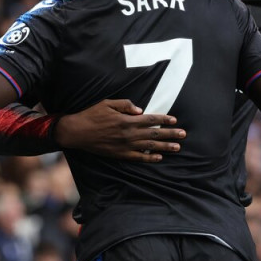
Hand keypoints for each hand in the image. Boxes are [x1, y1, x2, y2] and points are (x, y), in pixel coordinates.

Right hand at [55, 99, 185, 161]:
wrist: (77, 132)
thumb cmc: (92, 115)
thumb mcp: (108, 103)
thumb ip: (125, 105)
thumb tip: (140, 109)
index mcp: (127, 120)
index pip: (151, 119)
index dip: (164, 120)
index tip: (175, 120)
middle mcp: (129, 133)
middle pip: (154, 134)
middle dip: (170, 134)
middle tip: (183, 135)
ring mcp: (125, 146)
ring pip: (150, 147)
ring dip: (165, 147)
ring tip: (177, 147)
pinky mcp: (120, 154)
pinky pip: (138, 157)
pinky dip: (149, 158)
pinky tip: (159, 158)